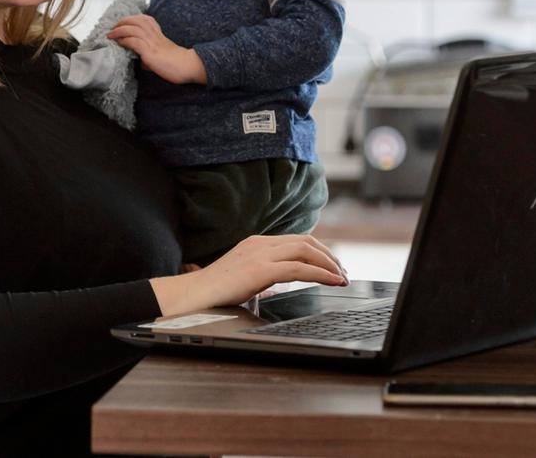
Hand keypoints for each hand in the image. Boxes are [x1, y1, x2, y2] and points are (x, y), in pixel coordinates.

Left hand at [107, 14, 206, 84]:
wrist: (187, 66)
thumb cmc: (175, 62)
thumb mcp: (162, 53)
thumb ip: (150, 53)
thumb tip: (140, 60)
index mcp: (158, 32)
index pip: (144, 19)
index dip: (131, 19)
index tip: (122, 23)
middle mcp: (155, 34)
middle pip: (136, 20)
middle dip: (122, 22)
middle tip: (113, 28)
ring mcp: (152, 42)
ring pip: (132, 28)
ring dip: (119, 30)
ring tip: (111, 34)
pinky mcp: (150, 52)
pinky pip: (134, 41)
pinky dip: (124, 40)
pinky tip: (119, 43)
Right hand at [149, 235, 347, 316]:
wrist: (192, 296)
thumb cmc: (214, 292)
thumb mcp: (243, 278)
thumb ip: (262, 276)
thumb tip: (278, 286)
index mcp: (256, 243)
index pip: (296, 240)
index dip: (319, 251)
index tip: (332, 266)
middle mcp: (260, 243)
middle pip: (306, 241)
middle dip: (329, 256)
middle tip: (343, 272)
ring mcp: (260, 254)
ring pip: (306, 250)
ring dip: (329, 264)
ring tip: (342, 277)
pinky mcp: (260, 270)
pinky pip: (299, 268)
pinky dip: (321, 273)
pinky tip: (332, 281)